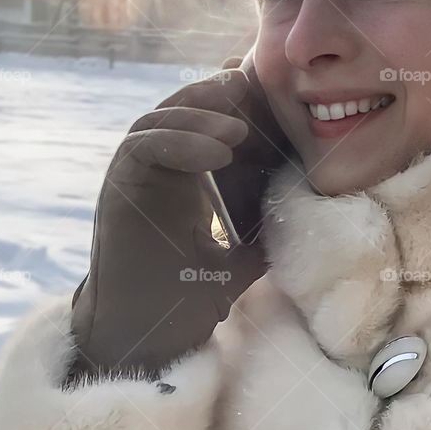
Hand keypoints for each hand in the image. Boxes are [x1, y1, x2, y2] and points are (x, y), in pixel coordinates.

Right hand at [68, 58, 286, 380]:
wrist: (148, 336)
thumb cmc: (187, 298)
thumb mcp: (243, 255)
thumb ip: (267, 227)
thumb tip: (311, 208)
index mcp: (186, 175)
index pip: (211, 120)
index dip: (240, 102)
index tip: (275, 93)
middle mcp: (158, 167)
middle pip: (187, 107)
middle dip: (223, 97)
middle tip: (258, 95)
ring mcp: (136, 173)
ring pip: (163, 117)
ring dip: (202, 115)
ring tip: (240, 130)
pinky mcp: (119, 186)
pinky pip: (144, 144)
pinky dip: (180, 140)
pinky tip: (218, 153)